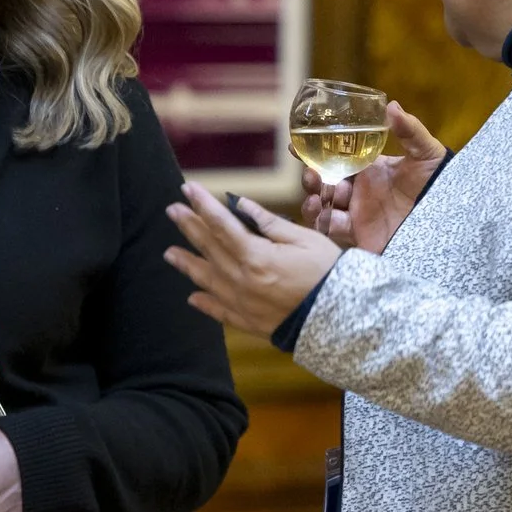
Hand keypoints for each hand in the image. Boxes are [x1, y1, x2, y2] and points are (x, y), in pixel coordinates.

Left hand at [163, 182, 341, 339]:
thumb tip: (240, 204)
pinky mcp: (249, 322)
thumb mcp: (302, 239)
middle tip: (171, 211)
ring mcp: (242, 303)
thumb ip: (268, 223)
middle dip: (189, 227)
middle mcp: (242, 280)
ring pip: (207, 280)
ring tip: (169, 253)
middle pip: (209, 249)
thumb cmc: (327, 272)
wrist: (342, 319)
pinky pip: (220, 312)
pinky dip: (205, 304)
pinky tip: (192, 298)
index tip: (187, 189)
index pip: (221, 224)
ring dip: (187, 264)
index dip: (202, 205)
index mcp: (255, 256)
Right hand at [301, 101, 444, 253]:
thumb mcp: (427, 153)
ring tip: (317, 197)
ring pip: (322, 206)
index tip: (295, 146)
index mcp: (369, 168)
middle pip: (322, 182)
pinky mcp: (360, 235)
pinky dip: (322, 223)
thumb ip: (409, 131)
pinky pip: (332, 230)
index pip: (334, 157)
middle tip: (311, 174)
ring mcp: (358, 213)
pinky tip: (324, 216)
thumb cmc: (440, 183)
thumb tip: (392, 106)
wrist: (450, 220)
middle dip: (309, 177)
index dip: (313, 151)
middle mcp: (359, 190)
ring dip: (312, 200)